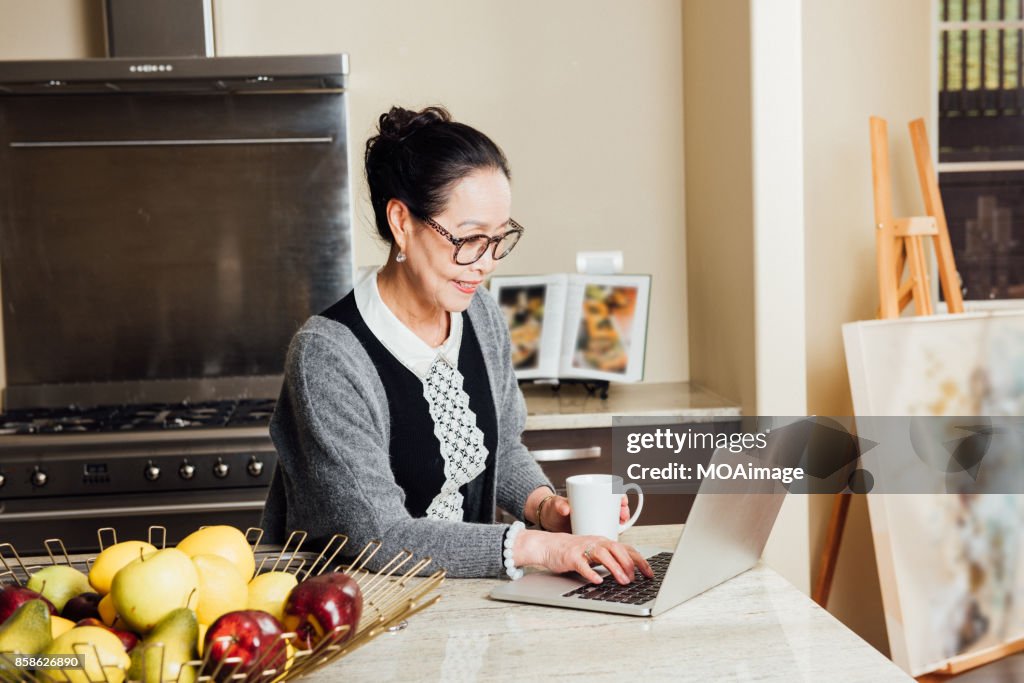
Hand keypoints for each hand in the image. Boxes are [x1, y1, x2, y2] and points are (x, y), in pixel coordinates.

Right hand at [514, 530, 653, 584]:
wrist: (550, 545)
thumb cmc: (575, 551)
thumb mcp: (596, 553)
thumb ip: (611, 559)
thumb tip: (631, 571)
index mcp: (604, 542)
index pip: (626, 549)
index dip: (640, 561)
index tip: (650, 574)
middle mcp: (596, 543)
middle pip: (617, 549)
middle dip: (629, 564)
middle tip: (635, 579)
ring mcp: (584, 549)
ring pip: (603, 555)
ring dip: (615, 568)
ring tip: (623, 581)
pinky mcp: (572, 557)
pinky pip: (583, 565)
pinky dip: (591, 573)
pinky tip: (598, 581)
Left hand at [531, 491, 630, 532]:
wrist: (547, 522)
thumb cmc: (552, 509)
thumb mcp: (555, 505)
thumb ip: (559, 505)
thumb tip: (565, 508)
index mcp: (588, 496)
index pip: (609, 491)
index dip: (619, 495)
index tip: (622, 500)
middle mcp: (594, 506)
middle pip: (614, 505)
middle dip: (623, 509)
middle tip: (623, 515)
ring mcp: (594, 517)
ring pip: (613, 517)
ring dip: (621, 520)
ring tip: (622, 524)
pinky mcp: (592, 528)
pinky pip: (606, 528)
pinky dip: (613, 530)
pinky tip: (617, 533)